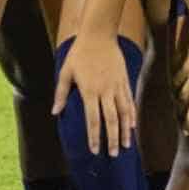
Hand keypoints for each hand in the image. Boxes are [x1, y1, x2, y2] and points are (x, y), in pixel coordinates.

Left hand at [52, 35, 136, 155]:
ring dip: (124, 131)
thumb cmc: (79, 53)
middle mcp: (105, 91)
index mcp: (89, 91)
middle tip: (112, 154)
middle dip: (112, 139)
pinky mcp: (124, 81)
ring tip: (125, 146)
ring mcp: (117, 86)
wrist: (99, 35)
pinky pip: (129, 101)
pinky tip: (132, 126)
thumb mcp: (65, 72)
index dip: (94, 137)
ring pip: (123, 113)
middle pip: (111, 120)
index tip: (95, 150)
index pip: (93, 119)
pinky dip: (131, 115)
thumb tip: (55, 112)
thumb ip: (61, 94)